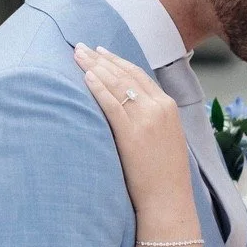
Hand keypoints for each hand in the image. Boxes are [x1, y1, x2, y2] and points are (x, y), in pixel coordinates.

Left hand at [75, 44, 194, 228]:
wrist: (168, 199)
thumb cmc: (164, 177)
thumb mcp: (165, 139)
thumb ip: (151, 120)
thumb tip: (130, 110)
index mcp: (169, 107)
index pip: (139, 75)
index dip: (118, 62)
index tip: (101, 53)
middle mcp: (159, 108)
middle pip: (126, 74)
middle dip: (102, 59)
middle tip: (82, 47)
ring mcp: (146, 119)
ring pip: (117, 84)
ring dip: (95, 67)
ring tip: (78, 56)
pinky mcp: (131, 133)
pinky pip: (111, 103)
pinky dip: (98, 87)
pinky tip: (85, 77)